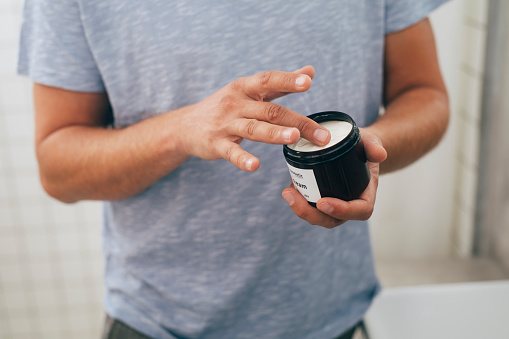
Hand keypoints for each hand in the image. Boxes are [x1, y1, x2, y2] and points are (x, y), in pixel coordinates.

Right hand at [177, 66, 330, 170]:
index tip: (307, 82)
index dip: (287, 80)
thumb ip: (279, 84)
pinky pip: (231, 152)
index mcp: (245, 88)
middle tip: (322, 135)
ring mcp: (225, 124)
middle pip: (270, 111)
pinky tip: (255, 165)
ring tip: (294, 138)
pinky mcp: (216, 144)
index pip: (268, 80)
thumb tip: (310, 71)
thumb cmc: (225, 107)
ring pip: (254, 128)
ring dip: (275, 133)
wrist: (186, 126)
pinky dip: (243, 159)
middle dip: (298, 122)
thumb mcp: (248, 90)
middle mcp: (236, 103)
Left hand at [281, 129, 386, 227]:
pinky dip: (298, 202)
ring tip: (287, 192)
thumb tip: (379, 154)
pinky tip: (288, 190)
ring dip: (300, 209)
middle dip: (311, 214)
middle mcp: (349, 205)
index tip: (323, 202)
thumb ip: (374, 146)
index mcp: (366, 196)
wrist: (354, 148)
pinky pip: (309, 208)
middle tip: (294, 197)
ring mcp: (334, 205)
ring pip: (317, 217)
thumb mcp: (371, 142)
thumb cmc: (363, 147)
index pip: (359, 211)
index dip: (342, 211)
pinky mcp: (320, 200)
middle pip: (332, 220)